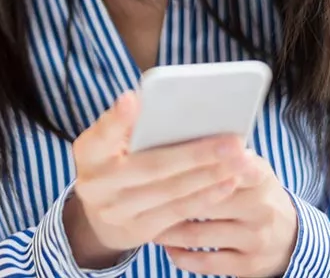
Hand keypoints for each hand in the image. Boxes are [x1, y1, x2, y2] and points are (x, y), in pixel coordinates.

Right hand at [63, 91, 249, 268]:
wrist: (99, 214)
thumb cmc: (114, 159)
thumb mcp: (110, 140)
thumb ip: (130, 125)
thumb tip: (164, 102)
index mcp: (89, 151)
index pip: (103, 132)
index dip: (118, 118)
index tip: (133, 99)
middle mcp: (97, 183)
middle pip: (151, 166)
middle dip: (196, 154)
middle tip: (232, 141)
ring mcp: (116, 211)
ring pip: (171, 191)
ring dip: (210, 175)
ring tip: (240, 159)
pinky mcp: (138, 231)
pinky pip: (178, 212)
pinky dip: (205, 195)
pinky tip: (228, 181)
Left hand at [154, 150, 297, 277]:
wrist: (292, 238)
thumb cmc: (257, 193)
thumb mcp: (254, 168)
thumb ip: (227, 155)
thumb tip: (187, 136)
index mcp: (260, 177)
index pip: (228, 166)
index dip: (198, 163)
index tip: (166, 160)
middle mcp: (261, 208)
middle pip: (206, 200)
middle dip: (170, 197)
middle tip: (141, 192)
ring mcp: (255, 239)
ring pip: (199, 234)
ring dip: (168, 229)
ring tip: (145, 219)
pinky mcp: (247, 266)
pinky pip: (206, 263)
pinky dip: (181, 255)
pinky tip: (166, 247)